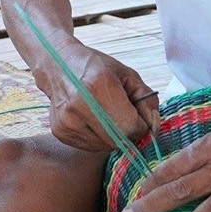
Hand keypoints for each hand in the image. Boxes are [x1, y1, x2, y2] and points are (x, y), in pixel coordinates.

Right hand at [38, 44, 160, 153]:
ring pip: (105, 147)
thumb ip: (146, 100)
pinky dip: (98, 137)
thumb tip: (153, 127)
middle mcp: (79, 105)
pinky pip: (90, 146)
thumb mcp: (127, 75)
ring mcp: (67, 120)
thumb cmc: (96, 68)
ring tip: (105, 115)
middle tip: (123, 116)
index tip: (138, 116)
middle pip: (118, 140)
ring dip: (112, 137)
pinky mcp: (60, 132)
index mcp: (99, 86)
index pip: (130, 127)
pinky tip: (92, 120)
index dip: (140, 125)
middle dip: (127, 133)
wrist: (57, 64)